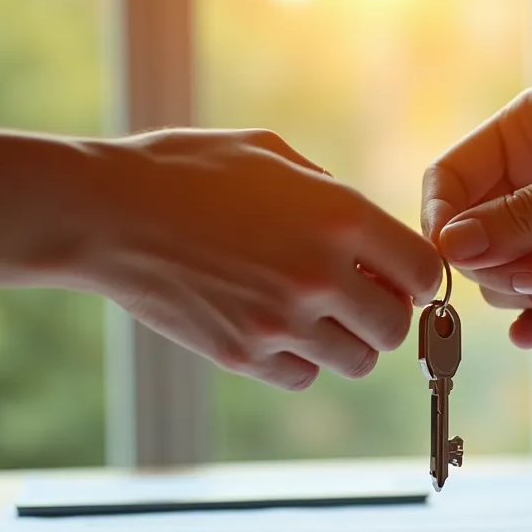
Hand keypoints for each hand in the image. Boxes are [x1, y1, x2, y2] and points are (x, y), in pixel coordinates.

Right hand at [0, 126, 443, 390]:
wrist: (107, 212)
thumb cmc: (186, 170)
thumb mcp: (270, 153)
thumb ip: (331, 192)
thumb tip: (369, 231)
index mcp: (339, 217)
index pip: (425, 273)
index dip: (417, 276)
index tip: (399, 273)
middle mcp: (320, 275)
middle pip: (396, 328)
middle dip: (385, 313)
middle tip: (358, 296)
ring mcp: (281, 322)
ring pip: (356, 361)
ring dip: (345, 341)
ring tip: (315, 314)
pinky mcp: (242, 354)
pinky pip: (303, 377)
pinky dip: (299, 361)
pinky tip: (276, 329)